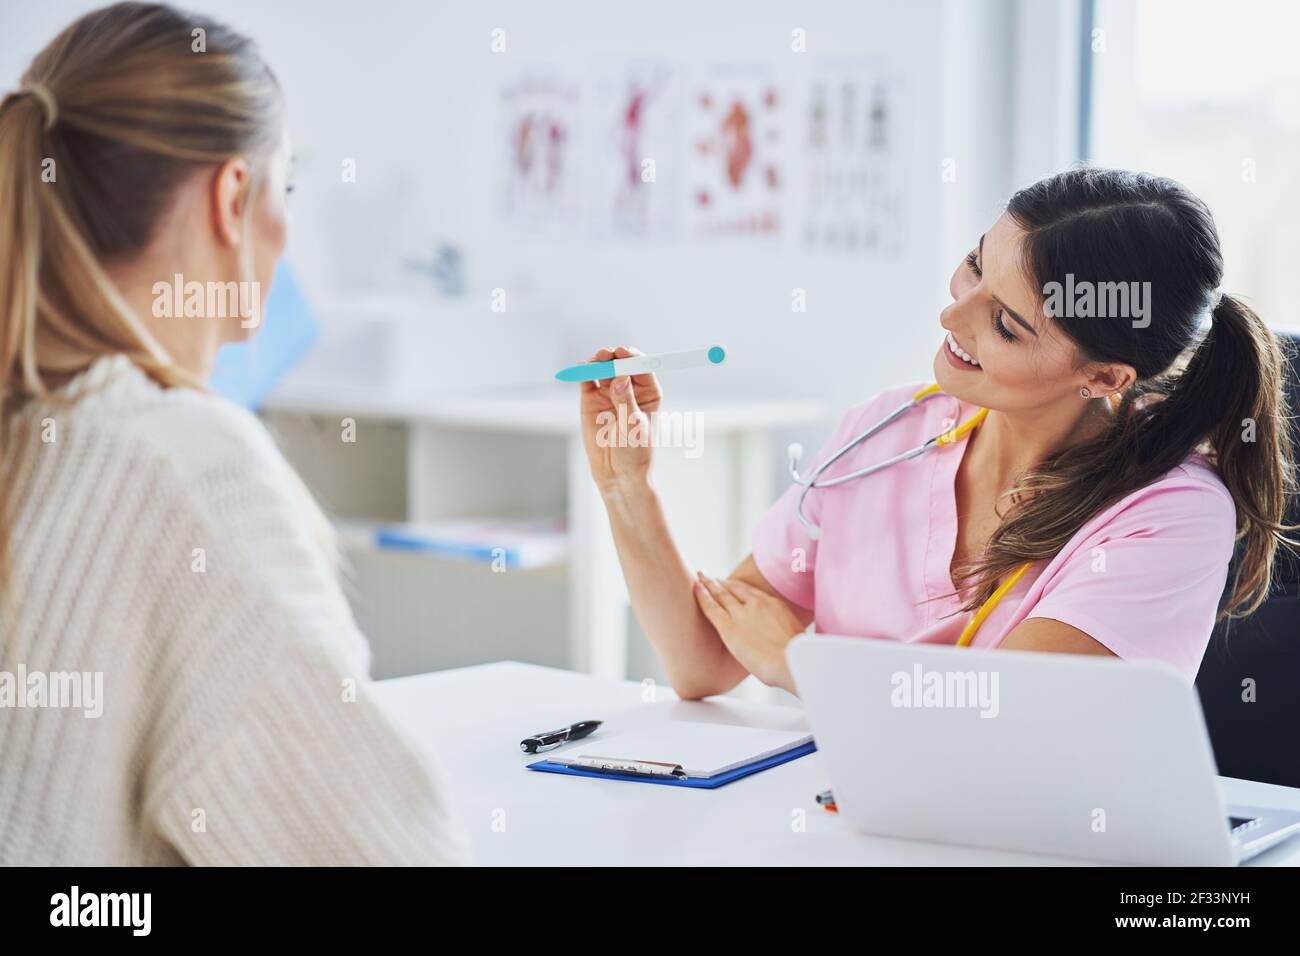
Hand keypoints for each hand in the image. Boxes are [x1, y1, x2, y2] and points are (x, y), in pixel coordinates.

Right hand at [578, 345, 662, 494]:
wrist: (617, 473)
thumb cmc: (634, 452)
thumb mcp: (633, 427)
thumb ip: (626, 402)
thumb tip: (621, 378)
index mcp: (649, 393)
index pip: (643, 368)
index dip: (633, 358)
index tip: (624, 353)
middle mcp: (630, 388)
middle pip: (622, 364)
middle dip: (614, 356)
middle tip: (606, 355)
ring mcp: (609, 392)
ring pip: (604, 369)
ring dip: (599, 361)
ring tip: (594, 362)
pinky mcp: (591, 399)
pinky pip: (587, 380)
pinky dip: (583, 372)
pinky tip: (580, 368)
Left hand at [692, 571, 806, 693]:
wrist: (790, 662)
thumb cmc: (797, 659)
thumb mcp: (797, 638)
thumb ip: (785, 634)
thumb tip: (786, 643)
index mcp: (774, 605)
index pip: (753, 593)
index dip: (740, 588)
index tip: (732, 585)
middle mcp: (757, 604)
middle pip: (735, 590)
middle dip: (722, 583)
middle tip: (712, 578)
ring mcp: (741, 614)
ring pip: (721, 595)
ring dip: (710, 584)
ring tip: (701, 578)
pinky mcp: (728, 627)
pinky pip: (711, 608)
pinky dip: (702, 596)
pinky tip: (695, 588)